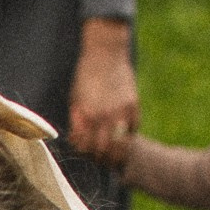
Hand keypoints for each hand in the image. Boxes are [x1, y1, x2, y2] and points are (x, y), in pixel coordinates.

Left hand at [68, 17, 138, 162]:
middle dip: (101, 157)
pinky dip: (127, 136)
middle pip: (106, 151)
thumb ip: (77, 121)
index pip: (88, 148)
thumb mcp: (75, 99)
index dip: (86, 152)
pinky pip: (133, 129)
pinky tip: (122, 134)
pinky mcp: (134, 105)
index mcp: (88, 116)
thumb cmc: (85, 76)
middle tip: (100, 156)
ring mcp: (122, 112)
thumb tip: (78, 140)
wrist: (105, 53)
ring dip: (117, 151)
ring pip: (122, 145)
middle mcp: (106, 117)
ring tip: (113, 152)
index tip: (86, 150)